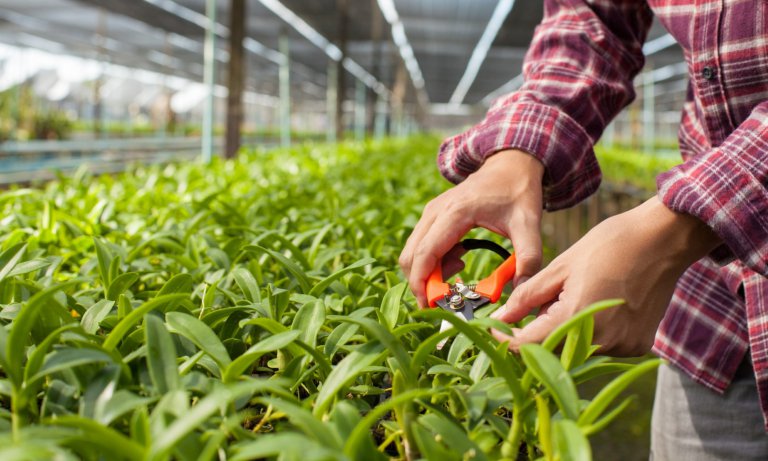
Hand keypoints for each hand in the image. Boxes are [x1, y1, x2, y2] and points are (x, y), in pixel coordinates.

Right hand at [399, 150, 544, 306]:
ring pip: (413, 252)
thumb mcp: (529, 224)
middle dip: (422, 283)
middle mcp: (436, 211)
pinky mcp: (432, 215)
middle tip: (448, 297)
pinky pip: (421, 245)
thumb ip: (529, 258)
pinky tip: (459, 259)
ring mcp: (431, 212)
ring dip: (429, 272)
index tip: (431, 305)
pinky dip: (433, 262)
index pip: (426, 253)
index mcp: (456, 212)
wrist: (510, 164)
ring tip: (461, 271)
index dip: (423, 283)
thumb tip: (521, 291)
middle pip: (410, 256)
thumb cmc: (519, 191)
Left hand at [491, 197, 720, 355]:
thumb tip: (499, 319)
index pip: (528, 345)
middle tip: (536, 304)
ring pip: (575, 351)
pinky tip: (595, 304)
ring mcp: (623, 346)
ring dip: (562, 333)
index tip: (493, 328)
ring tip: (572, 296)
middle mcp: (602, 340)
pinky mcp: (637, 346)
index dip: (505, 339)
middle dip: (534, 334)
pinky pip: (600, 347)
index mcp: (577, 316)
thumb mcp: (560, 267)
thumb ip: (527, 297)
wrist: (663, 239)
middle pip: (551, 351)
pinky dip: (588, 332)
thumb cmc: (610, 245)